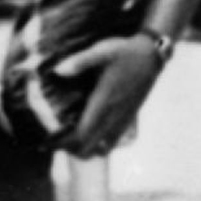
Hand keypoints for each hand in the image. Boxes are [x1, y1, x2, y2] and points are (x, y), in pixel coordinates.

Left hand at [55, 32, 169, 154]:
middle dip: (71, 149)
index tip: (49, 139)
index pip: (81, 137)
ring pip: (102, 150)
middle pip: (89, 150)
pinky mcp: (128, 119)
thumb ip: (80, 61)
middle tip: (57, 138)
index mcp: (103, 104)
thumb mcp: (101, 51)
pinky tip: (90, 130)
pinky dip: (98, 144)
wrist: (151, 56)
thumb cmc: (124, 52)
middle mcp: (113, 117)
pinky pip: (112, 143)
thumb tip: (58, 71)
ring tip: (72, 137)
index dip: (64, 143)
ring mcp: (122, 121)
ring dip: (85, 148)